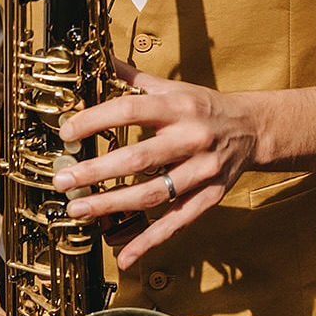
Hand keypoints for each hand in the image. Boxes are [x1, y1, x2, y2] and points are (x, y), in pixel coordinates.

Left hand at [53, 62, 260, 268]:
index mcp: (180, 106)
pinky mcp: (210, 196)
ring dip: (112, 204)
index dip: (96, 120)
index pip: (131, 109)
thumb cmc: (205, 108)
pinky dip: (150, 241)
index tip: (67, 132)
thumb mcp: (175, 89)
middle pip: (139, 157)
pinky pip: (177, 222)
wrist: (253, 129)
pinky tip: (124, 256)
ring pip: (153, 193)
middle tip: (63, 181)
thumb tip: (104, 59)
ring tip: (78, 209)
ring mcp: (202, 170)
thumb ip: (137, 79)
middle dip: (96, 171)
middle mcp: (192, 137)